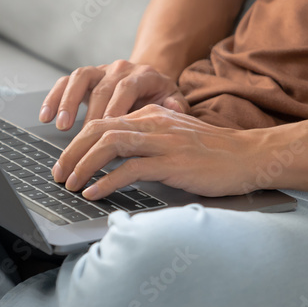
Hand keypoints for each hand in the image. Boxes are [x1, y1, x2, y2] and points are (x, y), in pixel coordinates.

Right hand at [39, 60, 188, 130]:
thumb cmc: (161, 99)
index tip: (107, 127)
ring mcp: (100, 70)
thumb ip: (176, 107)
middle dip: (91, 112)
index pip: (127, 87)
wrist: (149, 83)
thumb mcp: (174, 103)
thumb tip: (172, 108)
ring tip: (61, 125)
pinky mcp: (85, 77)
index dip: (116, 106)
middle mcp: (119, 68)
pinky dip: (54, 98)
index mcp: (143, 75)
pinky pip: (65, 82)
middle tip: (83, 138)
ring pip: (80, 78)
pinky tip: (46, 116)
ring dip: (68, 102)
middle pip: (102, 87)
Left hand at [51, 104, 254, 199]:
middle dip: (72, 151)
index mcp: (151, 114)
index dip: (78, 141)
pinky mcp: (173, 163)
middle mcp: (153, 122)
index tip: (65, 162)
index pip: (103, 121)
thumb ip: (148, 140)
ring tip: (70, 184)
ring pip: (109, 145)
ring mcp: (163, 142)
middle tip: (58, 174)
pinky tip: (94, 193)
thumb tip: (116, 159)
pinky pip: (130, 169)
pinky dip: (106, 181)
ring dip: (83, 165)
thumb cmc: (214, 153)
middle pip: (98, 129)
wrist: (249, 156)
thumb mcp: (175, 138)